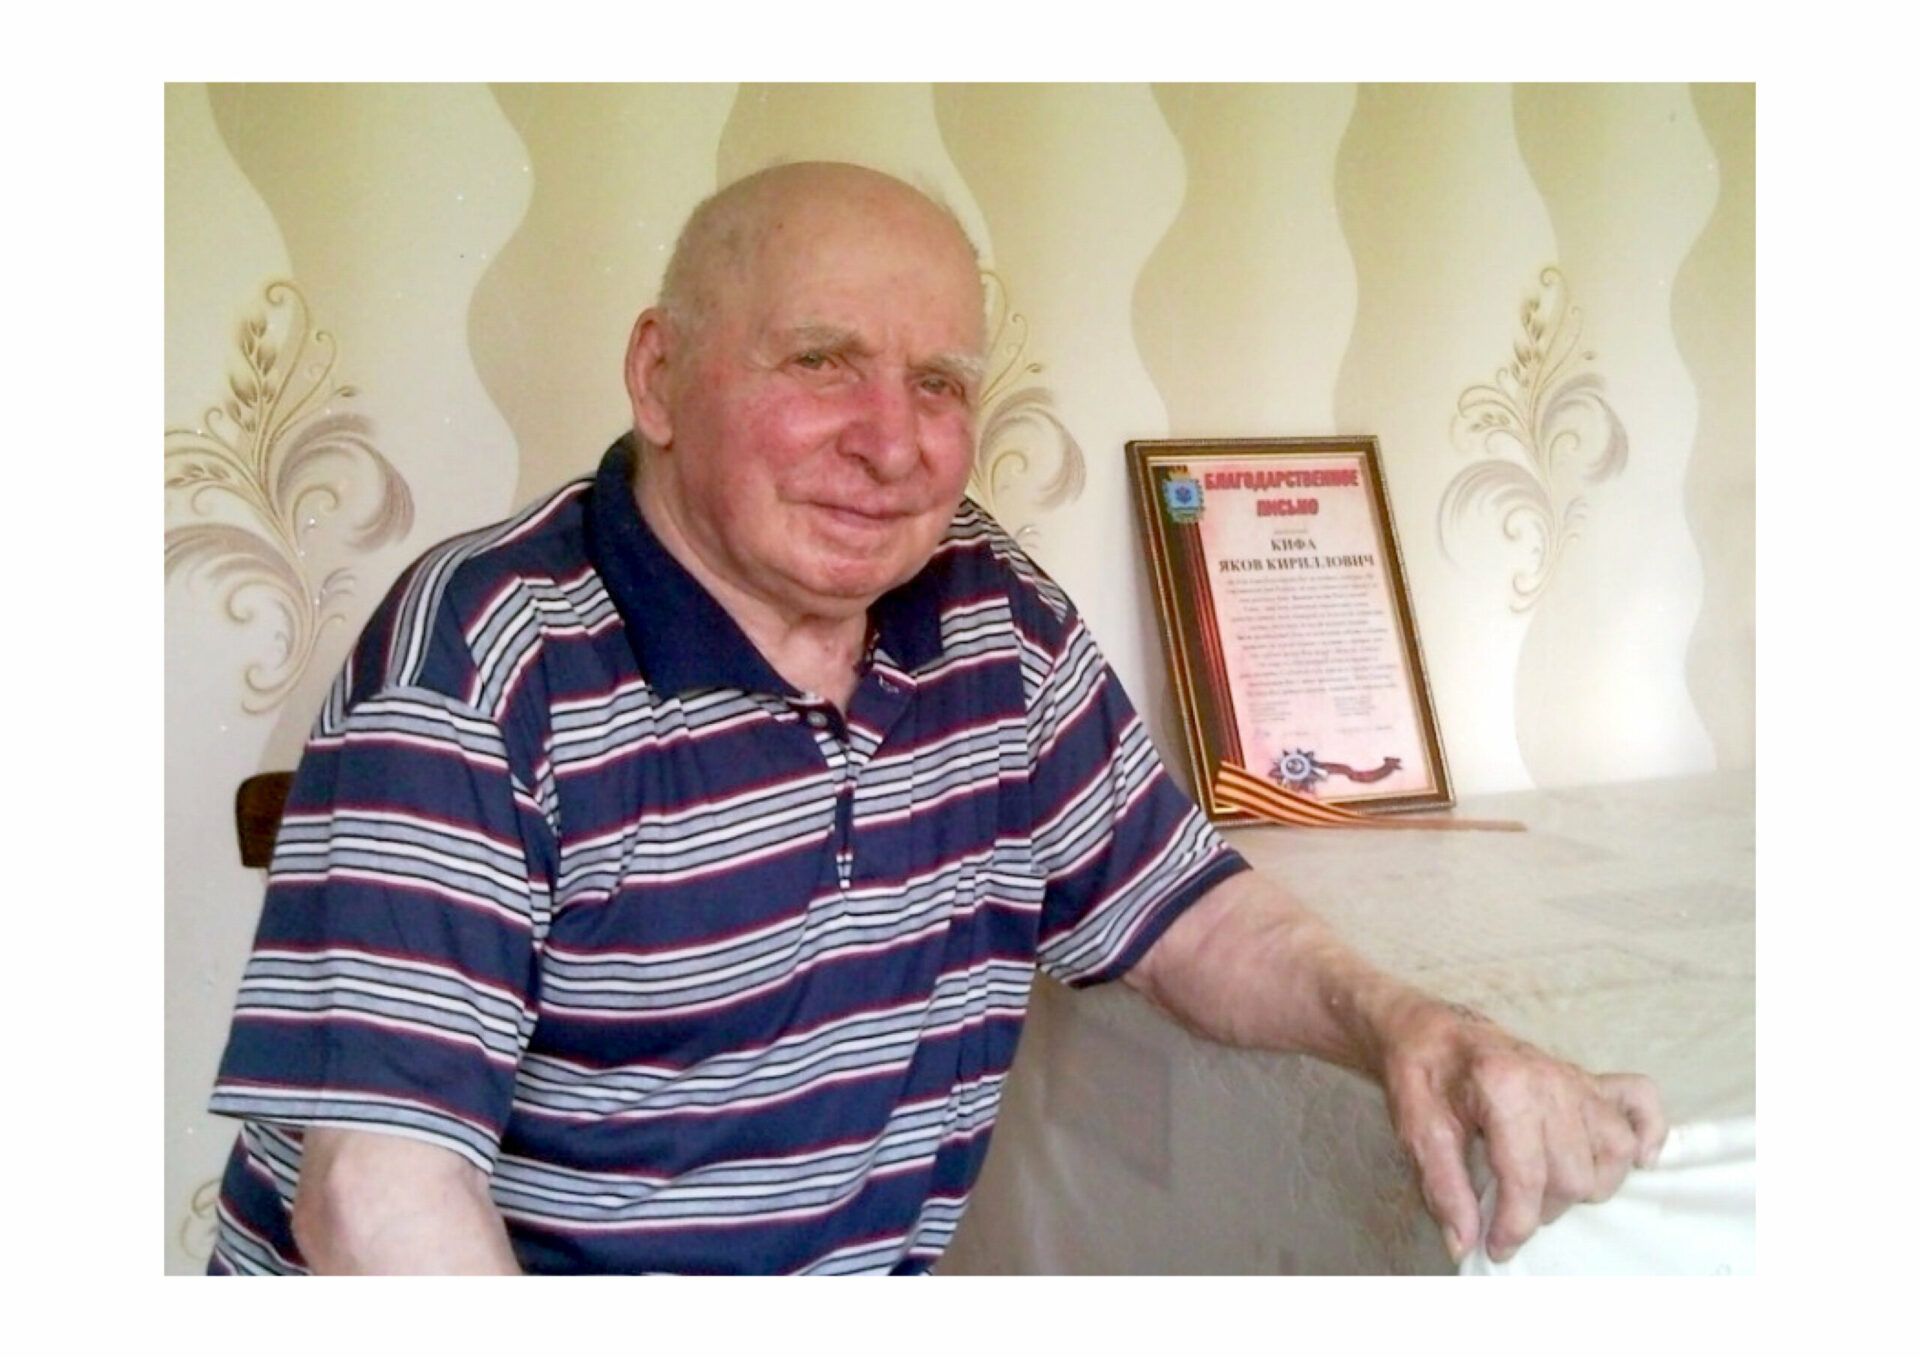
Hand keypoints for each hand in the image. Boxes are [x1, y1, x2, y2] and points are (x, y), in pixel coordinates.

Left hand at [1379, 1000, 1666, 1263]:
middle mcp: (1550, 1081)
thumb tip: (1464, 1244)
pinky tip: (1634, 1159)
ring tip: (1548, 1188)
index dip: (1514, 1225)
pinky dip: (1646, 1133)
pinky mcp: (1590, 1079)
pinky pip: (1642, 1102)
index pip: (1527, 1177)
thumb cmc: (1422, 1074)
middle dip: (1543, 1209)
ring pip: (1613, 1151)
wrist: (1432, 1029)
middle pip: (1575, 1174)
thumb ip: (1442, 1186)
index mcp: (1504, 1087)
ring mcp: (1576, 1078)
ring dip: (1588, 1183)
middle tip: (1508, 1210)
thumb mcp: (1415, 1128)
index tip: (1496, 1247)